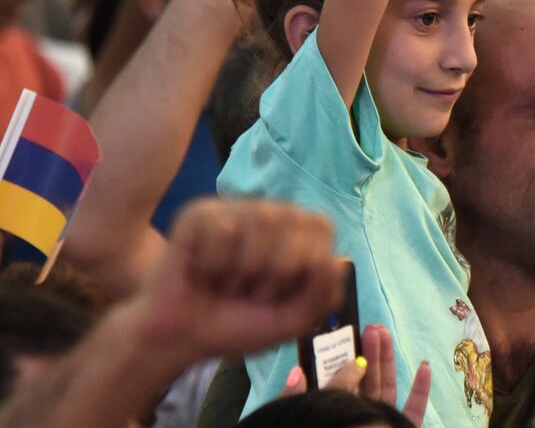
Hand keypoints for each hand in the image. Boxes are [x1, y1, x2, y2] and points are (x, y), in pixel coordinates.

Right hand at [131, 199, 342, 364]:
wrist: (182, 339)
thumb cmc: (239, 323)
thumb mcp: (293, 319)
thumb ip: (324, 293)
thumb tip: (337, 260)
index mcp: (296, 231)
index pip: (322, 226)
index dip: (305, 268)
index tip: (281, 292)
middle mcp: (269, 212)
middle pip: (295, 224)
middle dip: (275, 275)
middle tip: (250, 292)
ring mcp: (233, 209)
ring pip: (261, 224)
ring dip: (243, 271)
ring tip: (227, 283)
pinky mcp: (199, 214)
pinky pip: (223, 231)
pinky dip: (213, 265)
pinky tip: (202, 272)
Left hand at [282, 324, 430, 425]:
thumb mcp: (307, 415)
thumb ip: (298, 399)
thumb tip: (297, 371)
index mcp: (336, 414)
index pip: (340, 386)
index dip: (344, 361)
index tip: (347, 335)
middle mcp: (359, 418)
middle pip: (365, 382)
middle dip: (370, 352)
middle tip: (372, 326)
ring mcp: (383, 424)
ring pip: (387, 389)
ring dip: (390, 361)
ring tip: (387, 333)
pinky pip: (414, 411)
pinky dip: (421, 390)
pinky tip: (424, 367)